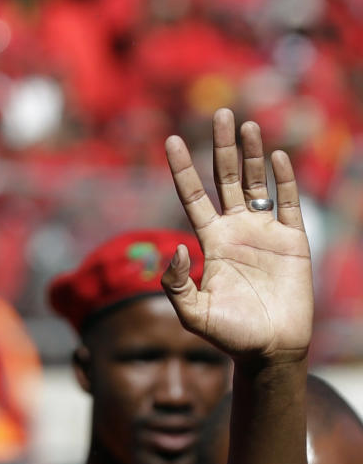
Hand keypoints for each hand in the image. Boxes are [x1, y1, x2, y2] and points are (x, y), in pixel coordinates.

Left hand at [162, 109, 312, 361]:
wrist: (269, 350)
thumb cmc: (229, 335)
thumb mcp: (193, 314)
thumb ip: (177, 284)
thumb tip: (175, 248)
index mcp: (211, 243)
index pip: (193, 196)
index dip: (182, 169)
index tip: (170, 140)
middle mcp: (236, 231)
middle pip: (225, 179)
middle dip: (222, 147)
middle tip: (219, 113)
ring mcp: (265, 233)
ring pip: (256, 183)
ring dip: (252, 154)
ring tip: (246, 125)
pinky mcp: (293, 241)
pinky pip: (288, 204)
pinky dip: (283, 181)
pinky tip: (277, 158)